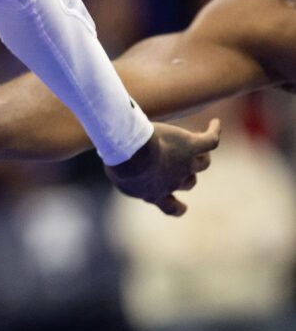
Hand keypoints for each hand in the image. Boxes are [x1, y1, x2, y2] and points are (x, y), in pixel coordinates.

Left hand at [103, 119, 220, 215]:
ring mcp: (184, 164)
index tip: (183, 207)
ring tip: (199, 143)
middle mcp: (172, 182)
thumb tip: (119, 161)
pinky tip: (214, 123)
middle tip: (178, 159)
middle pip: (188, 182)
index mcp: (153, 193)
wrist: (132, 155)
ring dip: (202, 155)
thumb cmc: (118, 162)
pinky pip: (211, 141)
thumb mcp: (116, 170)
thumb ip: (124, 171)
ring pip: (202, 163)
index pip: (169, 206)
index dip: (178, 207)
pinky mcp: (191, 146)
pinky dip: (214, 131)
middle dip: (186, 175)